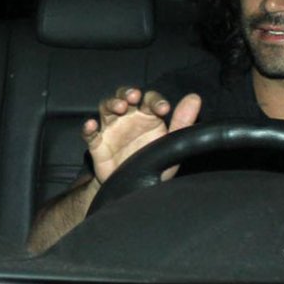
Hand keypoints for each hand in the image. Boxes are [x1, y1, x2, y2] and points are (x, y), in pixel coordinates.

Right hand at [82, 87, 200, 183]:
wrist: (133, 190)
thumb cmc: (153, 163)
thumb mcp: (170, 144)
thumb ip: (182, 122)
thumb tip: (195, 98)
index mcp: (147, 116)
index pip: (149, 100)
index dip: (155, 100)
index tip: (163, 109)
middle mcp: (128, 118)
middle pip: (123, 96)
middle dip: (127, 93)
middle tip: (133, 97)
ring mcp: (111, 129)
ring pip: (106, 108)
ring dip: (111, 104)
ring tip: (119, 107)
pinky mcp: (98, 144)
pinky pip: (90, 133)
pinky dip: (88, 128)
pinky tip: (91, 125)